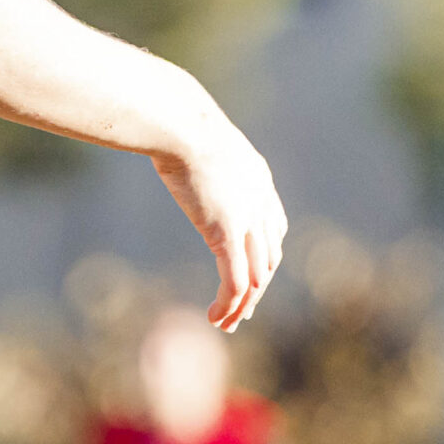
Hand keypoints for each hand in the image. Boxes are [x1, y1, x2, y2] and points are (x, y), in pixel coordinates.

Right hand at [150, 112, 287, 331]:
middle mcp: (261, 202)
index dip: (265, 257)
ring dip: (243, 304)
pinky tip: (216, 317)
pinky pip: (235, 281)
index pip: (274, 229)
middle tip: (243, 310)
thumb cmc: (177, 121)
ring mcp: (247, 219)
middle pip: (269, 259)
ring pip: (255, 277)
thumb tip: (168, 136)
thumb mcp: (196, 137)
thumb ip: (194, 148)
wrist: (181, 123)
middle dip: (257, 289)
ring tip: (228, 322)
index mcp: (259, 179)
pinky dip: (230, 304)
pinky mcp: (227, 233)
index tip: (252, 275)